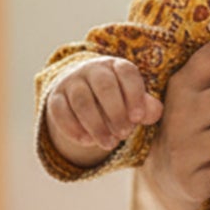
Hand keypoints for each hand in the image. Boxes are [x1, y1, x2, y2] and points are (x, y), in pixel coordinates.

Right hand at [46, 56, 161, 165]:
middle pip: (104, 85)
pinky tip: (88, 141)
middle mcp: (93, 69)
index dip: (134, 94)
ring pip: (81, 100)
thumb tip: (153, 112)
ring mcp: (72, 81)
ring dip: (96, 125)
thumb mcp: (133, 101)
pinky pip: (60, 111)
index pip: (126, 72)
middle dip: (116, 112)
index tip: (138, 118)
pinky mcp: (55, 97)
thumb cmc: (117, 99)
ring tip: (109, 143)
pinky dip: (73, 128)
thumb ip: (146, 107)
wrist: (83, 95)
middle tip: (124, 134)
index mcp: (116, 66)